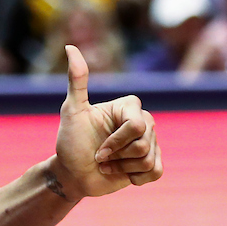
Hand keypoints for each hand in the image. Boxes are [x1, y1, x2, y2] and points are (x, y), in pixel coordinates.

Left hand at [48, 45, 161, 200]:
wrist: (74, 173)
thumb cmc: (71, 142)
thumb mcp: (71, 111)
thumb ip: (76, 81)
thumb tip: (70, 47)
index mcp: (129, 106)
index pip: (136, 126)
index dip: (116, 142)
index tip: (98, 149)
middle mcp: (144, 121)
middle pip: (143, 144)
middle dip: (118, 156)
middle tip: (101, 157)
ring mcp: (151, 143)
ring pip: (148, 160)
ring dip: (122, 169)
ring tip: (109, 165)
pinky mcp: (153, 163)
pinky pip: (156, 172)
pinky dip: (136, 178)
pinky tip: (123, 174)